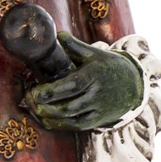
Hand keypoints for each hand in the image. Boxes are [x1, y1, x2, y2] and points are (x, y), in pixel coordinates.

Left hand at [26, 34, 143, 131]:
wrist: (133, 86)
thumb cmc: (109, 67)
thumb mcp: (94, 54)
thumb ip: (75, 47)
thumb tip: (57, 35)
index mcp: (94, 75)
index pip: (71, 86)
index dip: (51, 91)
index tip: (34, 91)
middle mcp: (96, 95)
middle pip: (67, 106)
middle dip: (44, 105)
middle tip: (28, 98)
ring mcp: (97, 110)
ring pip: (68, 119)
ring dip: (47, 116)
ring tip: (32, 107)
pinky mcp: (96, 121)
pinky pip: (74, 127)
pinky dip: (57, 124)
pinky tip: (44, 118)